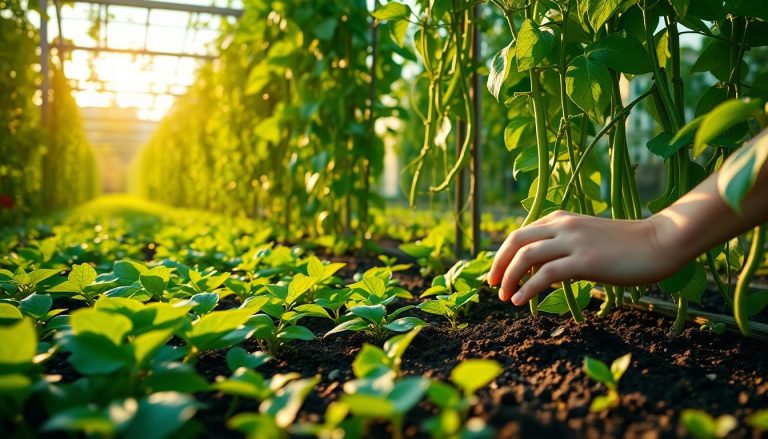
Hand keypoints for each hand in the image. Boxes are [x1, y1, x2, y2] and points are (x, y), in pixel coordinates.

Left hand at [487, 210, 681, 305]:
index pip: (520, 234)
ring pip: (526, 257)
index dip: (503, 254)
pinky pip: (546, 275)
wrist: (660, 242)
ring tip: (505, 298)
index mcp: (561, 219)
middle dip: (499, 264)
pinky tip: (520, 302)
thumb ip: (564, 245)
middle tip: (492, 286)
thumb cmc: (627, 244)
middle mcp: (563, 226)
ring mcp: (573, 242)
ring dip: (510, 279)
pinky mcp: (585, 261)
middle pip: (516, 241)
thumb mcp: (588, 237)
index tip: (496, 273)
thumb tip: (543, 268)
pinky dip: (528, 289)